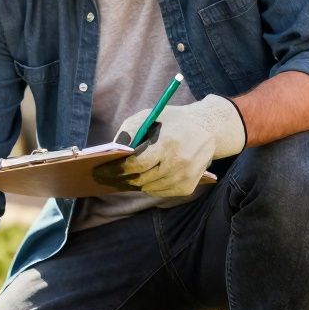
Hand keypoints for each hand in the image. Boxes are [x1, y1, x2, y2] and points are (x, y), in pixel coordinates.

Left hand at [114, 94, 245, 197]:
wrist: (209, 129)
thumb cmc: (173, 121)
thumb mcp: (150, 117)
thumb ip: (128, 132)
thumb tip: (112, 153)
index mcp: (168, 144)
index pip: (136, 164)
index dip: (115, 170)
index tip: (99, 171)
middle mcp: (179, 163)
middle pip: (140, 179)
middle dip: (119, 179)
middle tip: (103, 179)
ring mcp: (186, 177)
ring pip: (149, 188)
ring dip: (133, 184)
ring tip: (119, 179)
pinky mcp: (189, 186)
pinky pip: (161, 192)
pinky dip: (149, 187)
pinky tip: (142, 180)